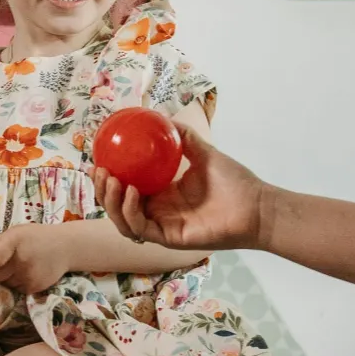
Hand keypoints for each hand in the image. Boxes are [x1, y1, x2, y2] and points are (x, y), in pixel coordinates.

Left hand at [0, 223, 69, 293]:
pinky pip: (16, 289)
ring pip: (4, 284)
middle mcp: (22, 260)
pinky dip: (18, 283)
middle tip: (8, 261)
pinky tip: (29, 272)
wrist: (66, 246)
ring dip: (7, 278)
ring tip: (21, 265)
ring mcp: (29, 275)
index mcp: (14, 241)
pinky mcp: (35, 287)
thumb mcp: (15, 233)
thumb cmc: (35, 237)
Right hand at [101, 130, 267, 250]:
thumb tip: (163, 117)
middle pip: (118, 206)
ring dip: (111, 201)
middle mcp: (158, 211)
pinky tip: (129, 192)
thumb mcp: (203, 152)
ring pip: (123, 220)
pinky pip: (141, 228)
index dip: (108, 177)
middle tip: (99, 170)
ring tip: (110, 179)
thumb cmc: (234, 181)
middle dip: (101, 190)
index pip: (126, 188)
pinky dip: (130, 211)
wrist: (255, 204)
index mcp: (162, 193)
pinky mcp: (169, 238)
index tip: (99, 158)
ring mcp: (162, 225)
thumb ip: (184, 137)